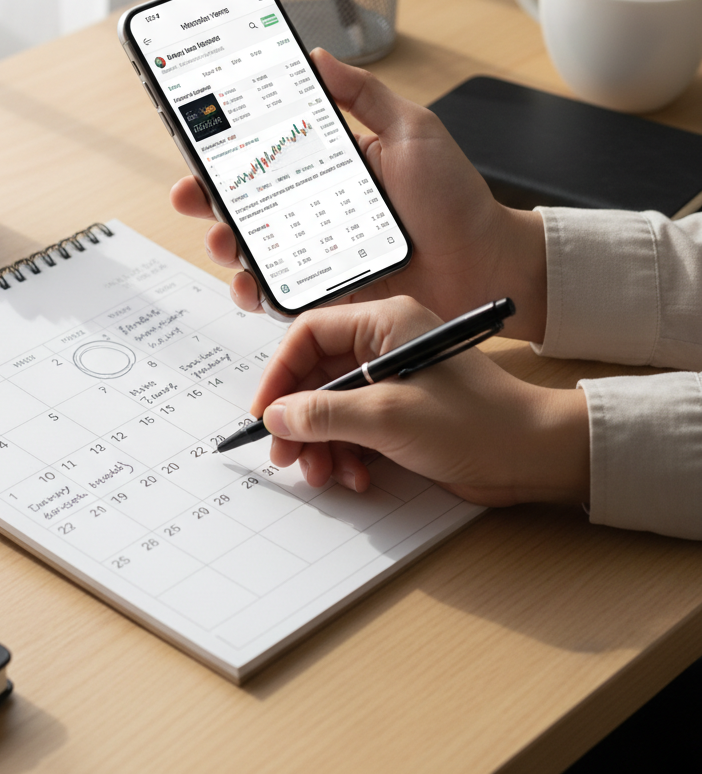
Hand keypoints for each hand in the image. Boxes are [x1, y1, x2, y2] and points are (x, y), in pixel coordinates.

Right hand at [170, 49, 547, 342]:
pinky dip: (254, 292)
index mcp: (328, 167)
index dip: (226, 146)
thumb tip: (319, 57)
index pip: (265, 152)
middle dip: (207, 196)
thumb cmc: (455, 200)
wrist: (485, 264)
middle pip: (244, 202)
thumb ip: (365, 95)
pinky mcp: (323, 293)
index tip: (197, 134)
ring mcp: (314, 253)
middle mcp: (313, 209)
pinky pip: (277, 294)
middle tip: (191, 192)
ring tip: (222, 238)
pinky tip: (250, 283)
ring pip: (250, 249)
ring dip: (223, 242)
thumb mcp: (413, 131)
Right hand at [251, 296, 588, 506]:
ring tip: (324, 474)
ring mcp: (392, 381)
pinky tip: (357, 477)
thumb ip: (324, 414)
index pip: (310, 334)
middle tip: (286, 456)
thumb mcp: (388, 417)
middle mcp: (384, 345)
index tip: (266, 413)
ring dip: (321, 444)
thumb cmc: (475, 423)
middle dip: (300, 419)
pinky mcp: (400, 413)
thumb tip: (275, 417)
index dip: (281, 373)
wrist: (534, 457)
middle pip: (316, 376)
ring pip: (331, 408)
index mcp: (384, 323)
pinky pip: (354, 429)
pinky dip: (347, 454)